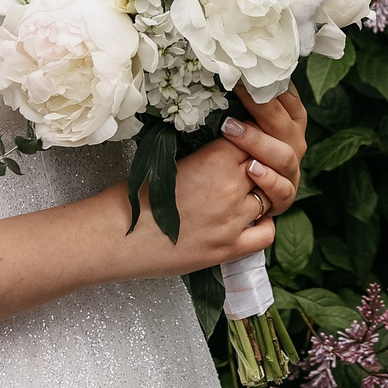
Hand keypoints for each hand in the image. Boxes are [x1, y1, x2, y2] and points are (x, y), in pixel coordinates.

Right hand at [115, 137, 275, 275]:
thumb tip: (231, 147)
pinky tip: (248, 219)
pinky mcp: (229, 249)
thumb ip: (209, 154)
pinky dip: (264, 224)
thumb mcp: (174, 161)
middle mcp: (231, 188)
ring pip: (270, 197)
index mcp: (216, 159)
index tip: (244, 141)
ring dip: (260, 192)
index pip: (254, 138)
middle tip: (244, 166)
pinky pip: (267, 233)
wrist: (117, 235)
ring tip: (243, 191)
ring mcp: (233, 221)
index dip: (250, 138)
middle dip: (259, 163)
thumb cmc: (134, 195)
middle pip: (266, 165)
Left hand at [220, 79, 308, 215]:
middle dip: (261, 107)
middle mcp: (295, 144)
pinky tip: (251, 169)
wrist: (240, 195)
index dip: (270, 85)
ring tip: (231, 130)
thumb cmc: (241, 151)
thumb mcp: (247, 124)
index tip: (248, 72)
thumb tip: (230, 73)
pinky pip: (282, 189)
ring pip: (283, 155)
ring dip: (257, 141)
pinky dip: (268, 179)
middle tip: (237, 93)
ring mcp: (291, 171)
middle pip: (285, 123)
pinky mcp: (285, 195)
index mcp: (291, 122)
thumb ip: (247, 105)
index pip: (289, 98)